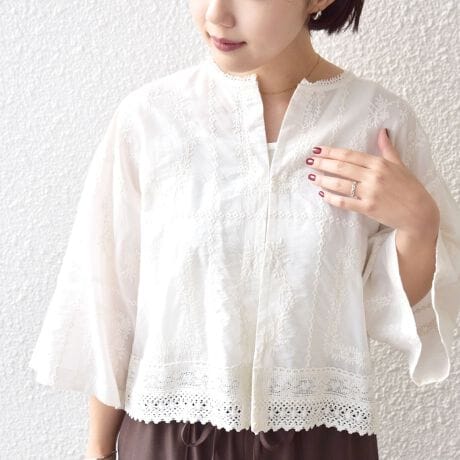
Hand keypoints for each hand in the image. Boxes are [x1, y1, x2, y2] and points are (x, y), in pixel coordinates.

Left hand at [305, 128, 439, 235]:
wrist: (418, 212)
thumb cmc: (409, 187)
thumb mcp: (399, 164)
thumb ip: (387, 149)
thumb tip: (382, 131)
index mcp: (379, 163)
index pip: (349, 155)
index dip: (331, 152)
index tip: (317, 150)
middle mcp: (373, 176)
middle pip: (341, 167)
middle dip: (322, 163)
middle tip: (309, 162)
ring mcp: (370, 192)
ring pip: (340, 184)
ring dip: (323, 179)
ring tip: (311, 177)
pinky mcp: (367, 208)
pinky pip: (344, 202)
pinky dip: (331, 198)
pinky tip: (322, 193)